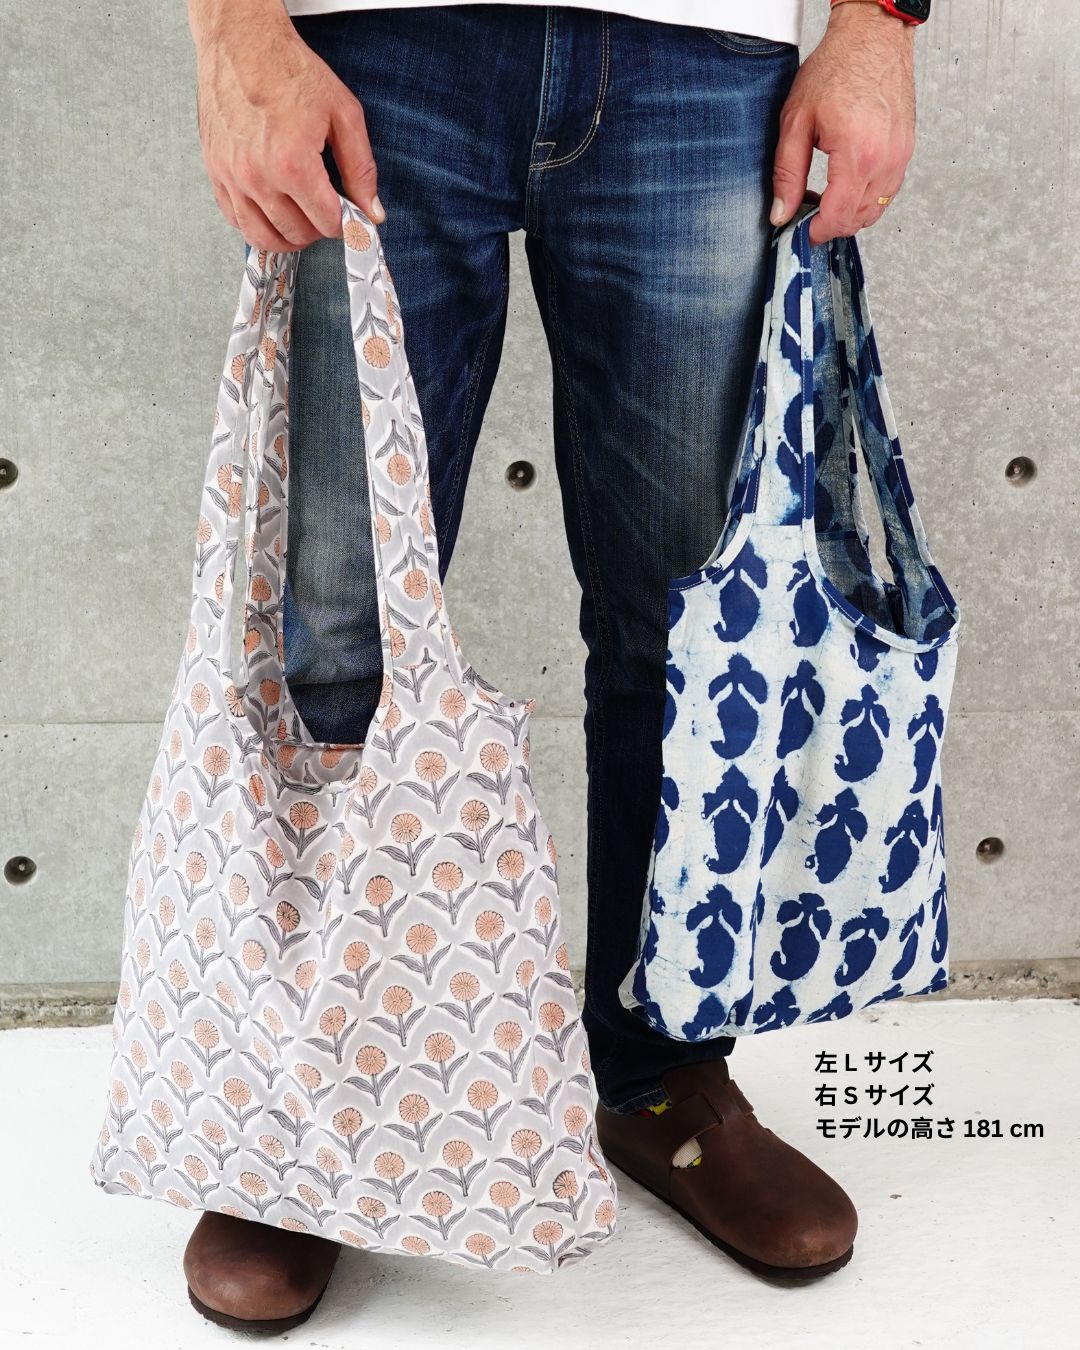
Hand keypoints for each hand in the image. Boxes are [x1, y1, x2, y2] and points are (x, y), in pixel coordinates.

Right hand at [187, 0, 383, 249]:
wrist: (241, 41)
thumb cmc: (288, 70)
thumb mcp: (343, 114)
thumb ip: (361, 168)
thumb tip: (373, 212)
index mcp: (293, 163)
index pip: (327, 223)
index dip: (345, 223)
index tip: (348, 213)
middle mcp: (258, 176)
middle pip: (297, 234)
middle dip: (319, 228)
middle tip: (326, 210)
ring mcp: (232, 177)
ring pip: (263, 238)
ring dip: (289, 236)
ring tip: (302, 219)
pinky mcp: (215, 172)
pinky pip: (236, 221)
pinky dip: (258, 226)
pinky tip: (273, 213)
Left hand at [770, 2, 915, 244]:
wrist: (872, 37)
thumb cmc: (838, 68)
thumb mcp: (796, 122)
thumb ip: (787, 174)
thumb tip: (781, 213)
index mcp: (858, 154)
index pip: (839, 217)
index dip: (815, 232)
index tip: (800, 230)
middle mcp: (885, 159)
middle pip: (858, 220)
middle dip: (830, 224)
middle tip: (807, 211)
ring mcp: (900, 156)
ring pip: (875, 210)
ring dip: (848, 213)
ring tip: (824, 196)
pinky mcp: (906, 151)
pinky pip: (887, 191)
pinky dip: (865, 197)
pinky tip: (845, 183)